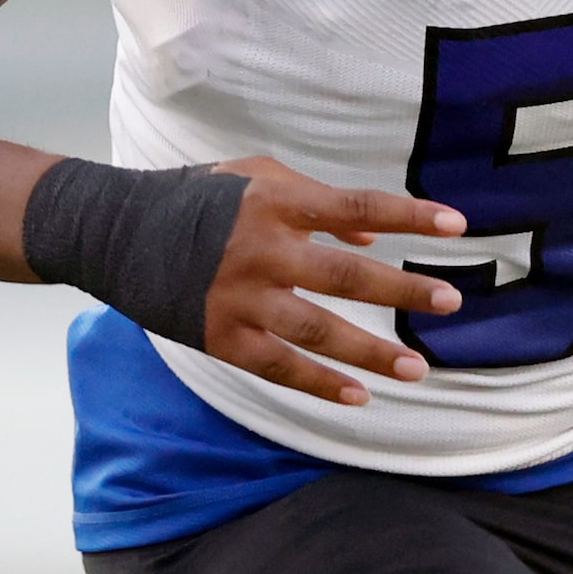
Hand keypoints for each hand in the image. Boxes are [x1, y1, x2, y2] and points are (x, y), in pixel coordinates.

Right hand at [201, 157, 467, 405]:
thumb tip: (371, 239)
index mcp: (277, 202)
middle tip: (450, 302)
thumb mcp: (257, 177)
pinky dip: (319, 383)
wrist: (114, 232)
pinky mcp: (219, 336)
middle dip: (403, 289)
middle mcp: (262, 250)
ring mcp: (240, 297)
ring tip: (417, 368)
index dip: (409, 216)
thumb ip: (318, 205)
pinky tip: (358, 396)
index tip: (458, 225)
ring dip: (371, 352)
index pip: (359, 207)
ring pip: (317, 331)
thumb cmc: (198, 199)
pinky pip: (278, 366)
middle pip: (346, 275)